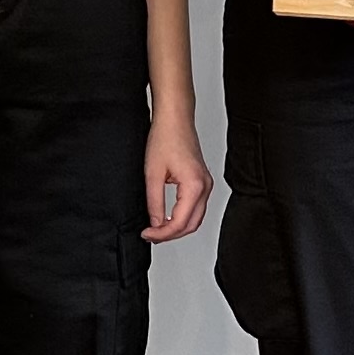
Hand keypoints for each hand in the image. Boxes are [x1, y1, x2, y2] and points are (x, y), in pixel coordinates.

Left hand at [142, 106, 214, 243]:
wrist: (174, 119)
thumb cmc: (165, 138)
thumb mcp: (153, 174)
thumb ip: (154, 203)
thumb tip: (155, 223)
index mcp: (194, 185)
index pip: (180, 222)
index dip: (162, 234)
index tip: (147, 234)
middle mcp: (205, 186)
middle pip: (191, 225)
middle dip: (170, 234)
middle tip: (151, 236)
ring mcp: (206, 184)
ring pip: (195, 218)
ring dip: (177, 227)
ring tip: (157, 229)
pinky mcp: (202, 181)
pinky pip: (196, 208)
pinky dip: (183, 217)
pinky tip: (168, 218)